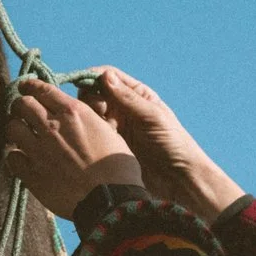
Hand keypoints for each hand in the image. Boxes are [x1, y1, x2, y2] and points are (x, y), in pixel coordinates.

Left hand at [4, 78, 141, 217]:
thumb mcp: (108, 131)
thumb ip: (87, 120)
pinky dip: (15, 156)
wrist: (111, 200)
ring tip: (20, 135)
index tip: (25, 87)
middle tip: (22, 112)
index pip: (41, 89)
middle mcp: (52, 126)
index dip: (30, 86)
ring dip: (15, 129)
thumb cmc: (118, 168)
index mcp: (73, 112)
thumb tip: (75, 117)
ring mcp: (39, 150)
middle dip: (20, 106)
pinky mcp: (31, 173)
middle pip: (22, 104)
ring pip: (12, 128)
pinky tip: (23, 159)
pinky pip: (11, 157)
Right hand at [79, 68, 244, 223]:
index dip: (92, 77)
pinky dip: (86, 134)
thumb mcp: (152, 117)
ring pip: (89, 114)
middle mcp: (123, 108)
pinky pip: (91, 134)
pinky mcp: (109, 145)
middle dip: (88, 99)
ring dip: (86, 118)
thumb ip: (128, 98)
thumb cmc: (173, 143)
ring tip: (93, 130)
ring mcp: (115, 127)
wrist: (178, 178)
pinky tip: (88, 141)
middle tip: (93, 113)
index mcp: (136, 95)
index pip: (109, 77)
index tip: (78, 84)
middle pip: (94, 94)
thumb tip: (104, 76)